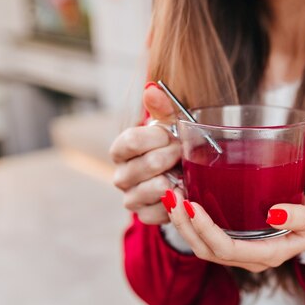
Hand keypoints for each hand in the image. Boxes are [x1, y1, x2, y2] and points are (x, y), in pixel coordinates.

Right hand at [110, 83, 180, 223]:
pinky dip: (178, 201)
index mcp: (121, 150)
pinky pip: (163, 210)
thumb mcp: (168, 124)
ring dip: (177, 178)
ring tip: (183, 171)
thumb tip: (152, 89)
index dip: (156, 137)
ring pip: (156, 188)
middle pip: (148, 165)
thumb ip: (162, 107)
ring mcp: (131, 198)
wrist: (179, 174)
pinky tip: (182, 190)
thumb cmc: (171, 145)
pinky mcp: (145, 215)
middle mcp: (121, 176)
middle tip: (183, 153)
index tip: (171, 134)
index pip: (130, 141)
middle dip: (172, 156)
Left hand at [163, 189, 304, 272]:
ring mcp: (241, 252)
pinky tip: (181, 202)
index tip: (191, 205)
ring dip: (183, 224)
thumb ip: (301, 217)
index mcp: (269, 255)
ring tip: (171, 197)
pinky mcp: (236, 241)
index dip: (206, 230)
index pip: (228, 249)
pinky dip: (190, 222)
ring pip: (202, 247)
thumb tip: (274, 215)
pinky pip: (206, 238)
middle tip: (173, 196)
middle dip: (186, 225)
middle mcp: (250, 258)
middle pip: (208, 250)